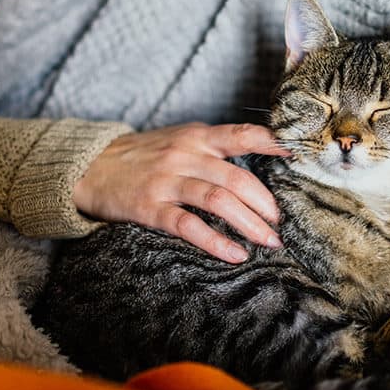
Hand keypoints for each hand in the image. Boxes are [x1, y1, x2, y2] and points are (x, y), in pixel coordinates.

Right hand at [73, 123, 288, 262]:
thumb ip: (214, 148)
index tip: (298, 155)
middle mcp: (185, 155)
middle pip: (237, 178)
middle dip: (266, 204)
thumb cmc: (144, 155)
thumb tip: (260, 158)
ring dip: (250, 224)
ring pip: (218, 201)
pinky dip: (215, 242)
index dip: (273, 143)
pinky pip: (188, 226)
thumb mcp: (179, 139)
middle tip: (281, 224)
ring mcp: (166, 181)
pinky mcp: (149, 207)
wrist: (90, 166)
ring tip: (269, 241)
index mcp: (197, 137)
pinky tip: (234, 254)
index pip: (242, 135)